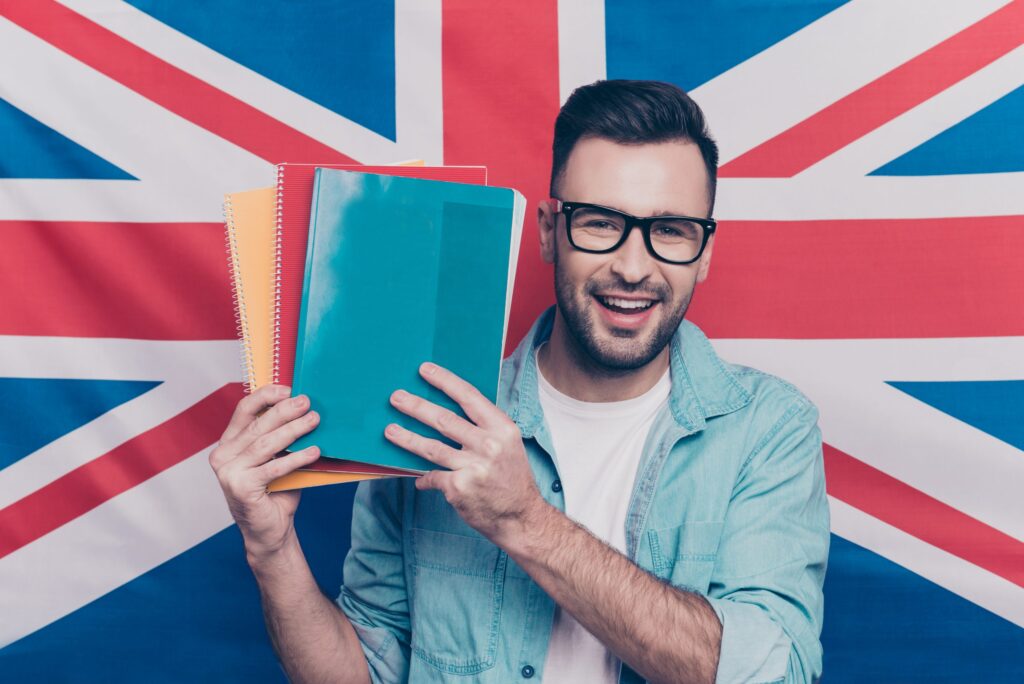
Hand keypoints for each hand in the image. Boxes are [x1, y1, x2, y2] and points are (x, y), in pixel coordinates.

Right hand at [209, 384, 321, 559]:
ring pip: (265, 444)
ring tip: (314, 421)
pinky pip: (273, 468)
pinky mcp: (240, 488)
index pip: (243, 410)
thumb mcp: (275, 458)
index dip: (265, 396)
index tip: (289, 389)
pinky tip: (314, 451)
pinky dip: (295, 458)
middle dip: (285, 411)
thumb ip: (279, 436)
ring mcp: (229, 472)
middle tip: (307, 403)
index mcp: (228, 443)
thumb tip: (304, 408)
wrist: (269, 530)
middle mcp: (223, 455)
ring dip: (293, 430)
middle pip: (257, 425)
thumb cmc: (275, 491)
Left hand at [384, 362, 547, 544]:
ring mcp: (473, 467)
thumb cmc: (512, 479)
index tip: (424, 370)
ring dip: (406, 438)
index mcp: (502, 429)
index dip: (444, 381)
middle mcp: (489, 445)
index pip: (469, 397)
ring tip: (389, 431)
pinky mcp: (459, 488)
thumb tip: (449, 411)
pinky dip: (423, 478)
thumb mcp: (508, 445)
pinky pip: (432, 477)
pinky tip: (419, 479)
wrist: (521, 517)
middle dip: (416, 407)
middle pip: (444, 420)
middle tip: (396, 397)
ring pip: (431, 447)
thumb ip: (484, 427)